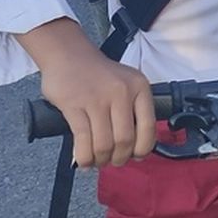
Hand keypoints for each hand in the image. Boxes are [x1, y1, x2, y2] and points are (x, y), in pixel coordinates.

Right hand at [19, 19, 155, 167]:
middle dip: (119, 158)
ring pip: (104, 143)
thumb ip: (134, 109)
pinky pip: (83, 140)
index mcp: (139, 87)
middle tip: (112, 162)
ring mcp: (97, 98)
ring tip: (97, 161)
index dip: (142, 149)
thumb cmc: (99, 75)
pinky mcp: (74, 105)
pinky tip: (83, 161)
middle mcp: (121, 92)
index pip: (148, 127)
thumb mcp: (126, 84)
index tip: (136, 156)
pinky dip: (84, 156)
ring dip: (100, 160)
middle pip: (125, 140)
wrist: (68, 55)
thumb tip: (136, 147)